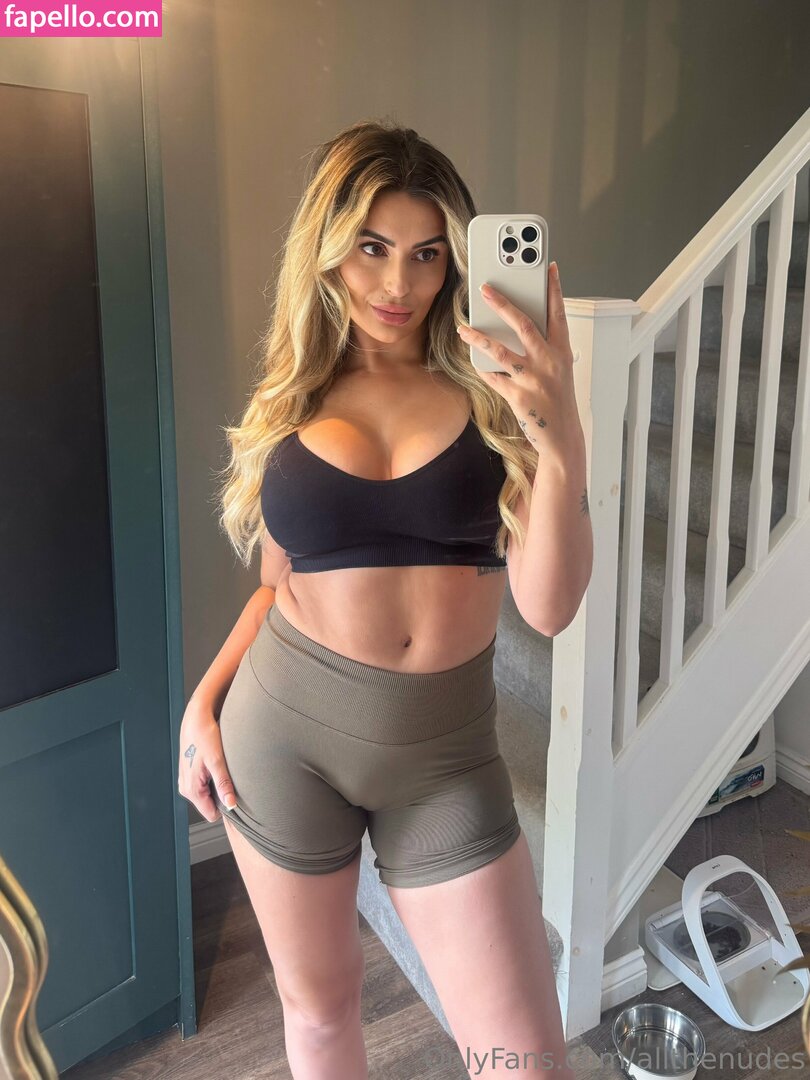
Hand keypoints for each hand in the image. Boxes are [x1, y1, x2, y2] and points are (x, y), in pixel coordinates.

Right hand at [177, 700, 237, 821]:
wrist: (196, 717)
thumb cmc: (204, 735)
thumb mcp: (217, 761)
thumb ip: (223, 785)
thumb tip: (231, 805)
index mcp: (190, 789)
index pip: (211, 814)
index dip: (224, 805)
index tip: (233, 792)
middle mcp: (185, 787)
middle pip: (209, 804)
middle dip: (221, 794)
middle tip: (228, 775)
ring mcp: (186, 780)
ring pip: (207, 794)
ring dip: (217, 784)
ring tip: (221, 767)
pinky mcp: (189, 772)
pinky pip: (204, 784)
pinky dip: (212, 776)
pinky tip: (216, 763)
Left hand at [457, 261, 579, 461]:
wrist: (562, 436)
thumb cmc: (558, 400)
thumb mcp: (559, 369)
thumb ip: (544, 347)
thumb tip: (518, 325)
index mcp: (561, 351)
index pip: (558, 313)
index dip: (554, 289)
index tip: (548, 268)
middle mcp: (549, 361)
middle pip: (523, 324)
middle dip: (503, 303)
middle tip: (486, 289)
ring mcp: (533, 379)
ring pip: (500, 351)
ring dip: (478, 337)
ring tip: (463, 328)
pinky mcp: (518, 396)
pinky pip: (493, 377)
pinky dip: (482, 369)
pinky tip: (473, 360)